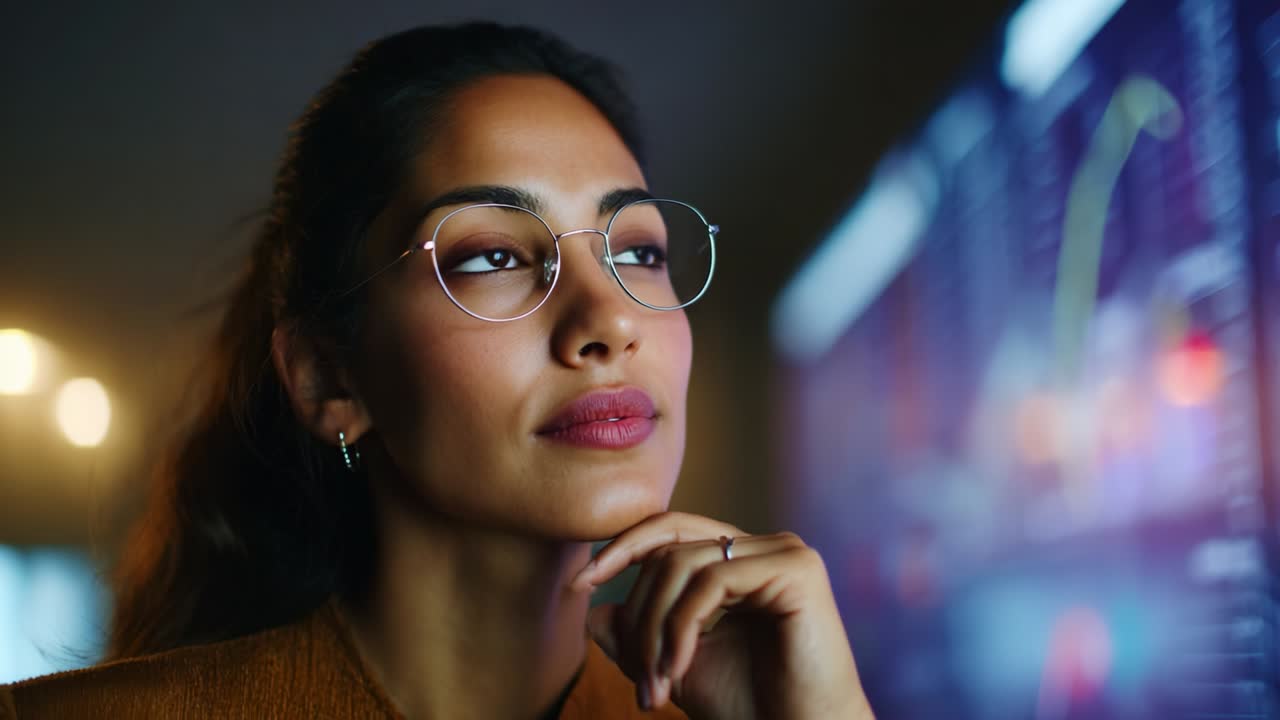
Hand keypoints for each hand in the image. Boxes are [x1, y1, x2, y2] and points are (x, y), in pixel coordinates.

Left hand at [570, 512, 874, 719]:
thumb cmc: (751, 707)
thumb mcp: (677, 666)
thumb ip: (638, 637)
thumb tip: (591, 611)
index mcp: (741, 559)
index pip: (669, 531)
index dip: (620, 548)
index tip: (579, 585)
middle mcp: (763, 547)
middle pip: (669, 550)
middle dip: (638, 616)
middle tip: (640, 684)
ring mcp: (783, 552)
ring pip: (683, 565)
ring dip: (654, 631)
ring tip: (656, 686)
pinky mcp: (796, 569)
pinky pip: (712, 581)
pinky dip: (682, 628)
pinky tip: (679, 668)